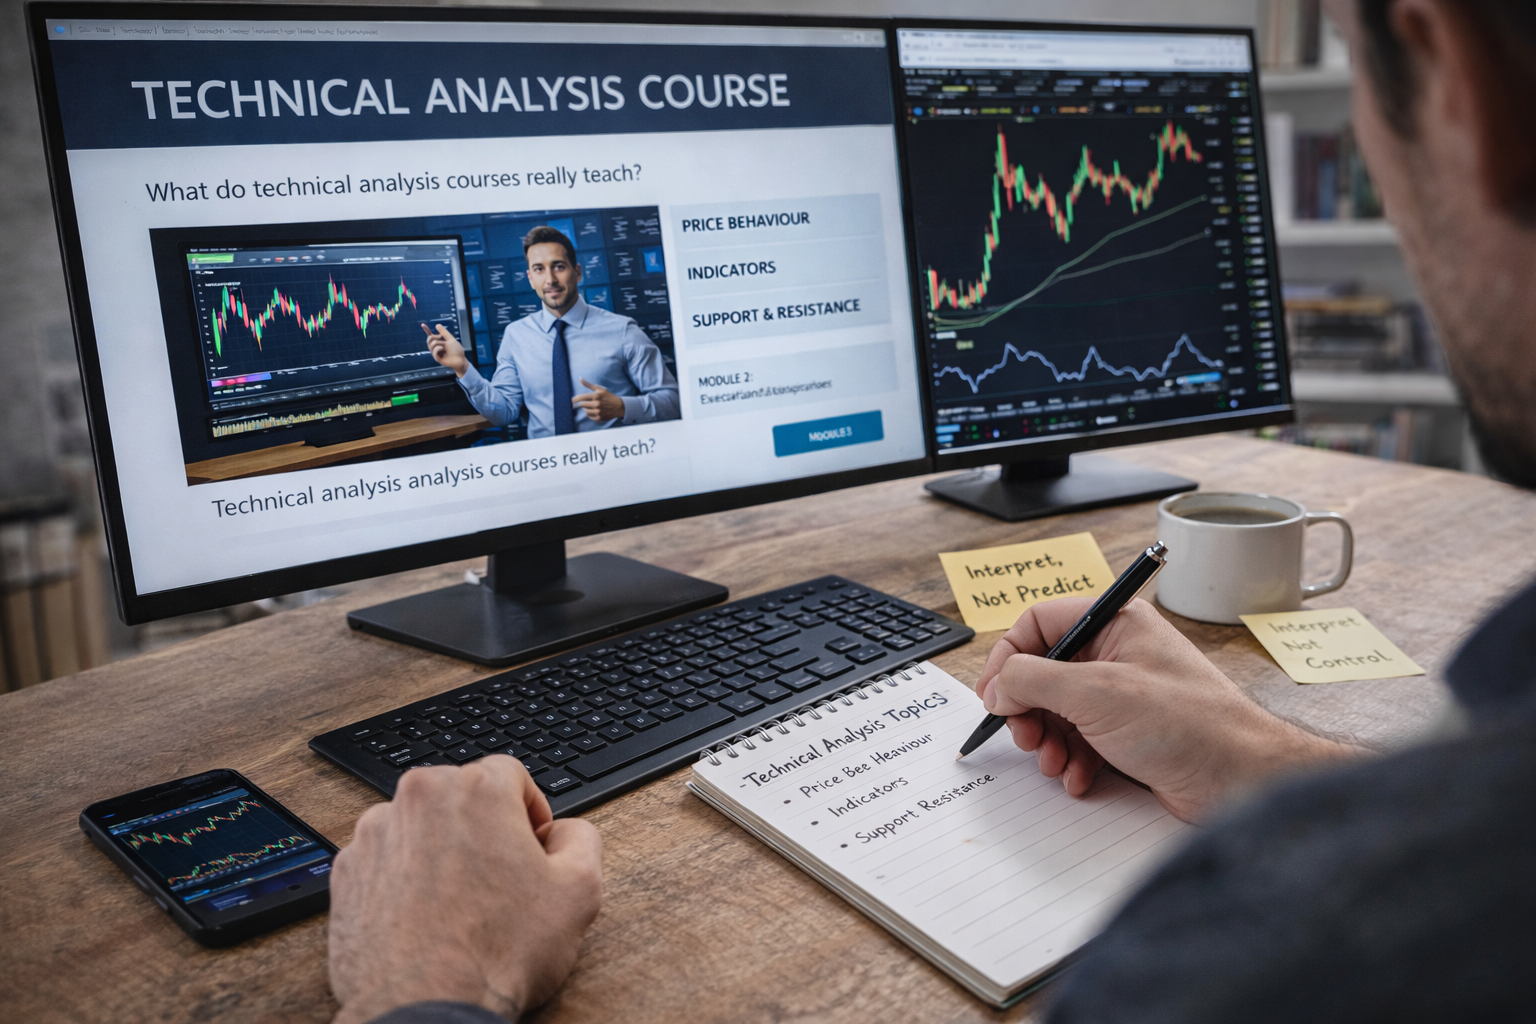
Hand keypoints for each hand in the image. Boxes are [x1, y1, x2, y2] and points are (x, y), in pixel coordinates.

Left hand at [328, 757, 602, 1023]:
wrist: (425, 1010)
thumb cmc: (497, 954)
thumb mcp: (579, 891)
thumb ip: (580, 839)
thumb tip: (563, 832)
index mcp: (475, 789)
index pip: (510, 773)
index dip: (529, 810)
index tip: (531, 843)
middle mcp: (418, 799)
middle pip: (460, 795)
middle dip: (483, 827)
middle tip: (501, 877)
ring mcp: (373, 836)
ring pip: (420, 826)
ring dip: (441, 851)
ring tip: (460, 904)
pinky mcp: (345, 873)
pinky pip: (385, 860)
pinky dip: (404, 879)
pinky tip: (426, 917)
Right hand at [423, 323, 468, 376]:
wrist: (460, 359)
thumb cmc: (456, 350)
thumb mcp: (450, 339)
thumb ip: (444, 332)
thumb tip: (437, 325)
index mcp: (439, 342)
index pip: (431, 336)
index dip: (426, 330)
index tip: (422, 324)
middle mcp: (436, 347)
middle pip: (428, 340)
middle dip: (433, 336)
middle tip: (440, 336)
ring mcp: (436, 353)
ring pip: (431, 345)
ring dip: (438, 343)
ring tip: (444, 346)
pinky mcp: (437, 358)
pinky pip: (434, 351)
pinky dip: (438, 348)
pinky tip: (443, 349)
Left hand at [573, 378, 624, 421]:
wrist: (619, 406)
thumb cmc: (608, 396)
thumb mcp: (600, 389)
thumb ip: (588, 385)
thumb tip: (580, 378)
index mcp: (596, 395)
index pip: (582, 397)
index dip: (574, 399)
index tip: (570, 401)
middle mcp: (597, 404)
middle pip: (582, 405)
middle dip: (582, 404)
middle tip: (583, 403)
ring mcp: (598, 411)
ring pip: (585, 411)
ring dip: (587, 409)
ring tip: (592, 406)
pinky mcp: (599, 417)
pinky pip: (589, 416)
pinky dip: (590, 413)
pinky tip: (595, 411)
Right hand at [975, 597, 1358, 821]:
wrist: (1242, 780)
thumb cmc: (1190, 725)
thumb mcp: (1096, 692)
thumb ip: (1033, 680)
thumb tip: (998, 686)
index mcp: (1116, 623)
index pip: (1040, 623)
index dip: (1009, 657)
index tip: (994, 695)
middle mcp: (1120, 654)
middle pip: (1044, 671)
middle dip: (1029, 709)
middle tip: (1026, 735)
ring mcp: (1126, 695)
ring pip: (1060, 711)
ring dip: (1049, 741)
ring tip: (1056, 763)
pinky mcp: (1132, 733)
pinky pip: (1082, 740)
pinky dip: (1073, 760)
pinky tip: (1081, 777)